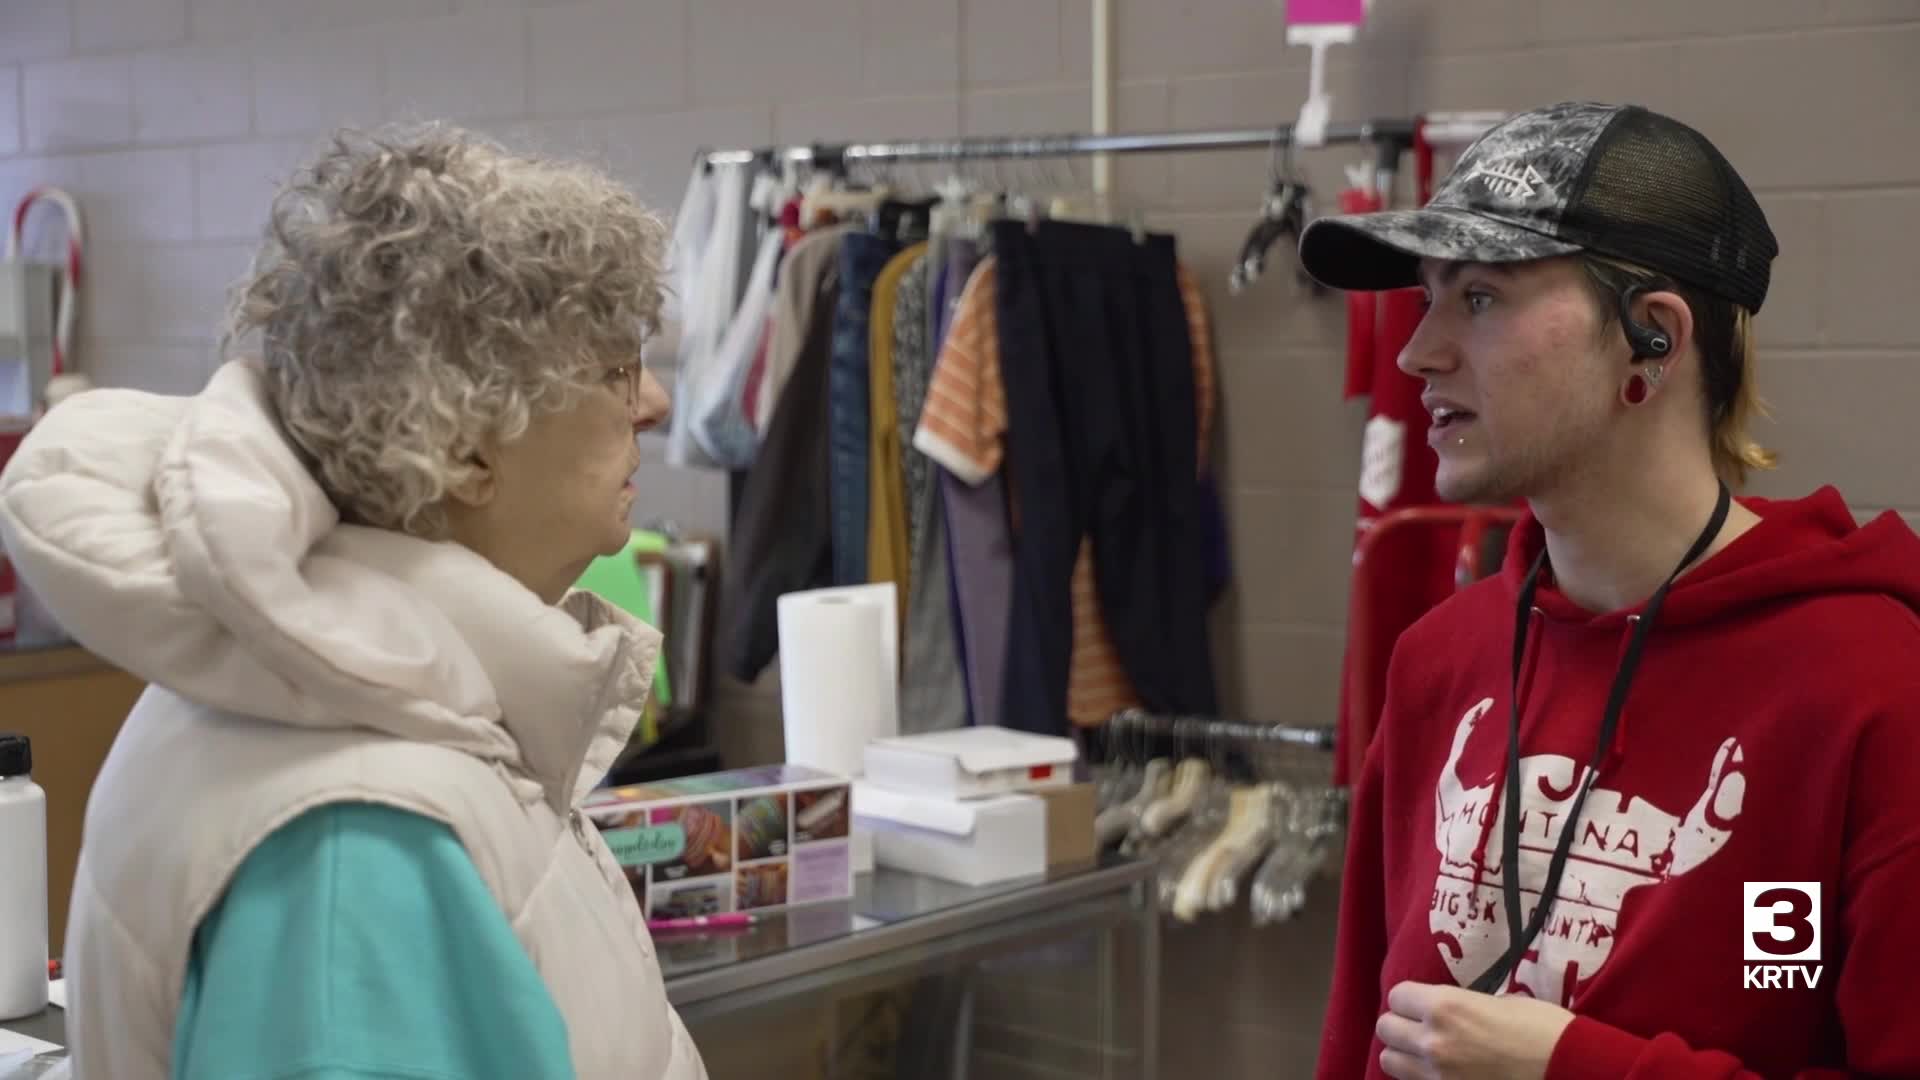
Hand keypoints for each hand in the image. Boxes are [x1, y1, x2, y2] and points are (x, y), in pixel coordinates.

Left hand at [1375, 981, 1574, 1079]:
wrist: (1568, 1069)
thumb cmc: (1541, 1028)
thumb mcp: (1497, 1002)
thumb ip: (1462, 1005)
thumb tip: (1445, 1010)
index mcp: (1445, 1006)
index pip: (1397, 995)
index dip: (1411, 999)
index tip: (1425, 1003)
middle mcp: (1432, 1040)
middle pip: (1386, 1028)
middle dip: (1402, 1025)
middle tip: (1422, 1028)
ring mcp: (1436, 1075)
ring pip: (1389, 1061)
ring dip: (1404, 1054)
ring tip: (1427, 1053)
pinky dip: (1420, 1078)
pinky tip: (1441, 1073)